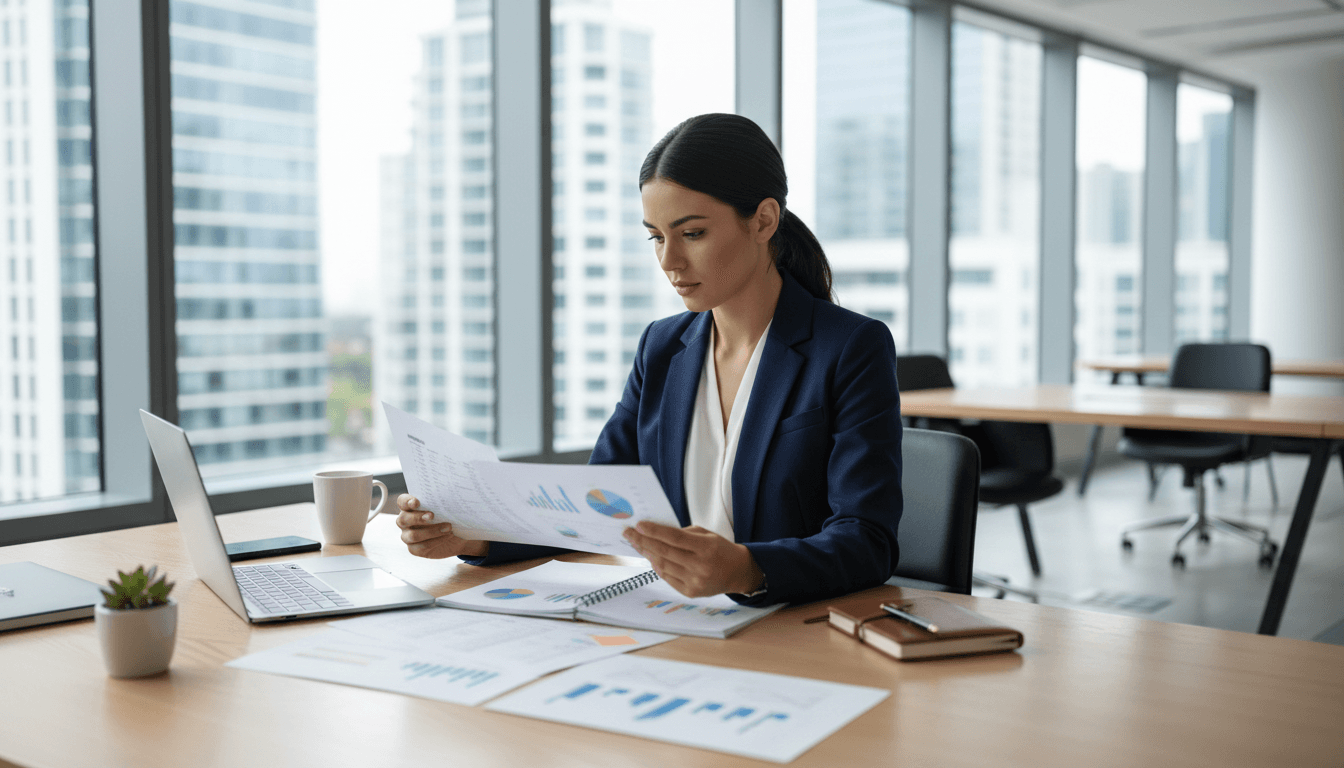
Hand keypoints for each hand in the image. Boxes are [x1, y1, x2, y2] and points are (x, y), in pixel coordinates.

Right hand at [395, 494, 489, 559]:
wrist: (456, 536)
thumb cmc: (448, 516)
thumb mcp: (446, 508)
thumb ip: (442, 502)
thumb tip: (450, 494)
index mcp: (409, 507)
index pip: (402, 502)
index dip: (407, 501)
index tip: (417, 502)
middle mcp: (405, 521)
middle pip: (403, 519)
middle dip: (417, 517)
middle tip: (432, 515)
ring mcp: (408, 536)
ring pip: (413, 535)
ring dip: (431, 531)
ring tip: (448, 527)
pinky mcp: (415, 549)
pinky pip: (421, 547)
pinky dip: (436, 541)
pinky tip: (447, 536)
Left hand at [623, 522, 764, 597]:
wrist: (738, 572)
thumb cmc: (721, 550)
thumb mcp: (707, 535)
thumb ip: (683, 534)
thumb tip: (657, 533)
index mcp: (706, 547)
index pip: (674, 538)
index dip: (655, 531)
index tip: (639, 525)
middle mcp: (700, 566)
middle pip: (665, 552)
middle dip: (643, 541)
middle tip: (629, 534)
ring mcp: (694, 581)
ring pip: (663, 566)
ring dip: (647, 554)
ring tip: (637, 544)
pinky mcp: (690, 592)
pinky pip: (668, 577)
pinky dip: (657, 567)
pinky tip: (650, 558)